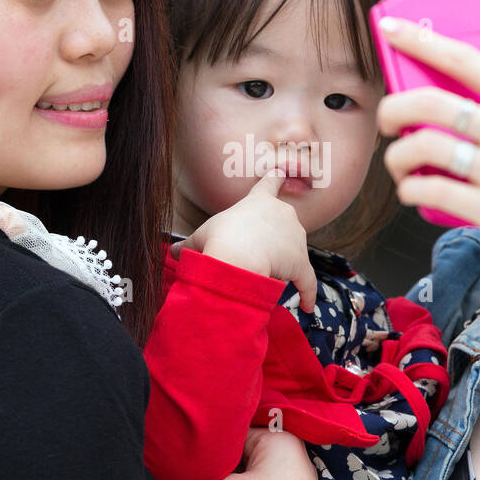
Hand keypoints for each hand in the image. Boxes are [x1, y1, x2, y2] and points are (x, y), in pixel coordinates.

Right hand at [168, 168, 317, 312]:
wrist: (240, 256)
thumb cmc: (220, 239)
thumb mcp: (202, 236)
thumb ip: (190, 244)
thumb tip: (172, 252)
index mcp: (259, 201)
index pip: (269, 183)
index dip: (275, 179)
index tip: (282, 172)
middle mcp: (283, 213)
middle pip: (282, 224)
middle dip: (271, 239)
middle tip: (252, 255)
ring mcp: (296, 238)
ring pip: (292, 251)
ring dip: (282, 264)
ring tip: (261, 277)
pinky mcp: (302, 263)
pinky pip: (307, 280)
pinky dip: (307, 294)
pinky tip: (305, 306)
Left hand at [374, 16, 479, 275]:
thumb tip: (447, 91)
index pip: (464, 58)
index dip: (419, 39)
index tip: (389, 28)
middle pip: (430, 103)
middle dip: (391, 109)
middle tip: (386, 121)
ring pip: (423, 147)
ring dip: (396, 156)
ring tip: (400, 165)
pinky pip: (433, 191)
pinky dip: (410, 189)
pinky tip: (412, 191)